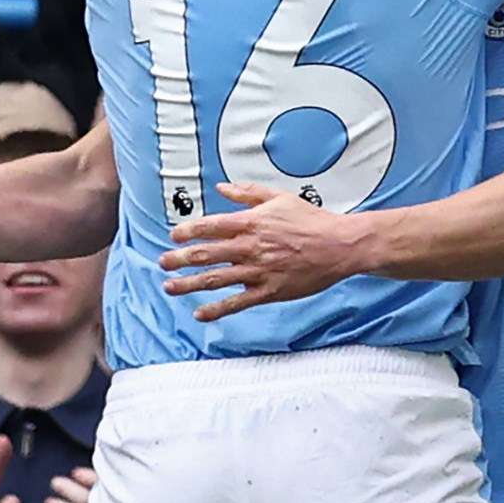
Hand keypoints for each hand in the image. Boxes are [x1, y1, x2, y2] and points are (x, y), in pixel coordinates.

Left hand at [159, 182, 360, 321]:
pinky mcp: (270, 291)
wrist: (340, 245)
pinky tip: (200, 313)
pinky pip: (237, 303)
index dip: (187, 232)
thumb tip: (222, 189)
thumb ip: (248, 193)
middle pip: (205, 254)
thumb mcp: (280, 198)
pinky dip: (216, 309)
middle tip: (163, 262)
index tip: (174, 236)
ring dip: (188, 284)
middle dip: (178, 259)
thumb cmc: (312, 221)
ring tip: (170, 287)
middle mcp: (251, 247)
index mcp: (252, 223)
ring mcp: (259, 271)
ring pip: (215, 280)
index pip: (210, 226)